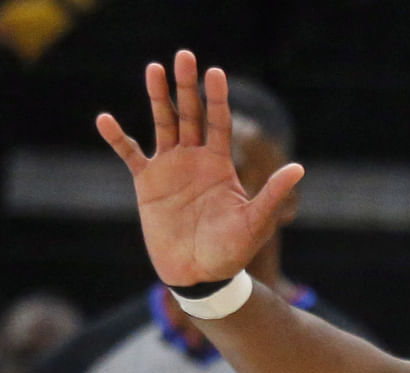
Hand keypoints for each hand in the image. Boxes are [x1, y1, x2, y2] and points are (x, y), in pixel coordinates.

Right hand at [96, 51, 304, 286]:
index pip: (218, 123)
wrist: (201, 275)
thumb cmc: (232, 251)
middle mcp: (195, 159)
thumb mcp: (256, 221)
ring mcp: (170, 168)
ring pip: (162, 124)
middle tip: (184, 56)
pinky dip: (118, 138)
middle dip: (187, 87)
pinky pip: (130, 154)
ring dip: (157, 98)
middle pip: (190, 115)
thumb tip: (299, 169)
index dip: (217, 98)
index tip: (216, 72)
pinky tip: (106, 120)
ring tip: (153, 69)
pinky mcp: (147, 183)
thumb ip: (273, 194)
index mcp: (220, 165)